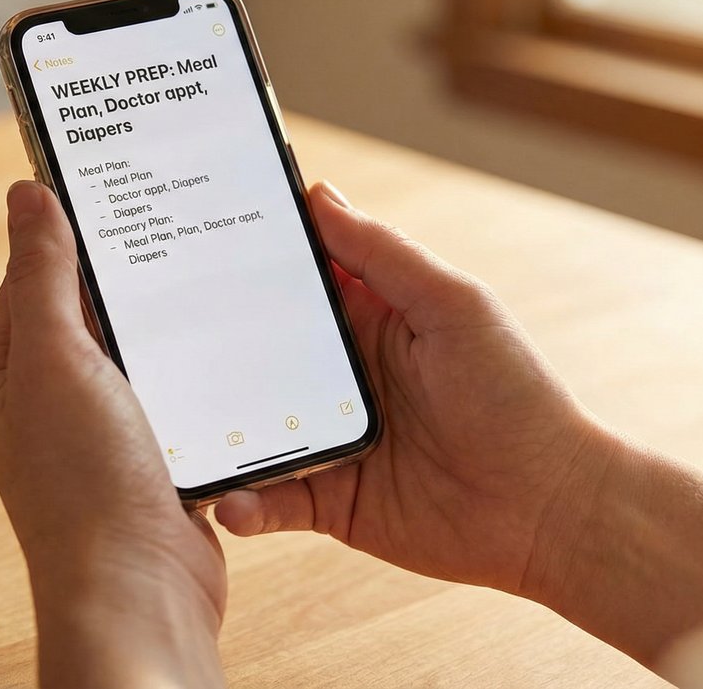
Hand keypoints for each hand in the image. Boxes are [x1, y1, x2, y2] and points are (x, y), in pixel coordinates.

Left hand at [0, 181, 225, 687]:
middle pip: (90, 314)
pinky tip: (227, 350)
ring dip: (169, 325)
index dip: (66, 230)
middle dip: (129, 276)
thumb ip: (41, 275)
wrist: (139, 590)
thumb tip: (24, 196)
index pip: (31, 279)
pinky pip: (178, 398)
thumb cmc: (82, 486)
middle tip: (175, 221)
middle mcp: (50, 404)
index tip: (110, 186)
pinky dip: (199, 374)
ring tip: (207, 277)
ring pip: (140, 354)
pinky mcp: (155, 461)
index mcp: (8, 376)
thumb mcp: (54, 358)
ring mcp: (105, 434)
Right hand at [215, 181, 603, 595]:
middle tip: (153, 341)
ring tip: (179, 431)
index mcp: (370, 319)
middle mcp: (342, 377)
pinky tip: (229, 498)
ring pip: (252, 428)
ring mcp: (331, 439)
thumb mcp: (452, 306)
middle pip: (258, 355)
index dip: (247, 263)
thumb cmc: (515, 397)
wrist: (548, 509)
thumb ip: (384, 255)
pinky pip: (271, 500)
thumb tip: (319, 194)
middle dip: (211, 348)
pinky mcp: (330, 500)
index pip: (296, 282)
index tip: (190, 243)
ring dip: (216, 431)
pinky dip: (244, 502)